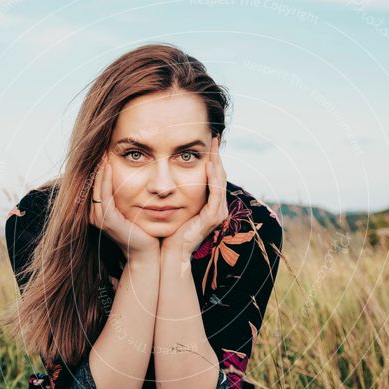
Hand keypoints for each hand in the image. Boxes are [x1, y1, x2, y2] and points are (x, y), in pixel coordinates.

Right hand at [89, 152, 159, 260]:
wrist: (147, 253)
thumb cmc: (144, 232)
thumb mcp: (133, 211)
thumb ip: (127, 197)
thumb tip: (132, 180)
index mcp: (101, 213)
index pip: (96, 186)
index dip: (99, 170)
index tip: (104, 152)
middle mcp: (96, 216)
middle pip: (93, 186)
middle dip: (97, 167)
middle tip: (102, 148)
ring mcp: (101, 219)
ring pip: (97, 189)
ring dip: (100, 171)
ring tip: (104, 154)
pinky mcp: (109, 221)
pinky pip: (105, 197)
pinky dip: (105, 181)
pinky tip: (109, 168)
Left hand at [161, 135, 228, 259]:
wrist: (170, 253)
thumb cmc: (169, 231)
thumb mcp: (175, 206)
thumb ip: (177, 192)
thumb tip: (168, 174)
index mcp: (211, 205)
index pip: (214, 176)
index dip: (212, 158)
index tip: (207, 141)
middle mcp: (218, 208)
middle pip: (220, 175)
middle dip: (217, 155)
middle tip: (214, 136)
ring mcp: (218, 213)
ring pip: (220, 181)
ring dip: (217, 162)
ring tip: (213, 145)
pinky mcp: (213, 217)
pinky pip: (215, 193)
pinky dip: (212, 178)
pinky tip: (209, 165)